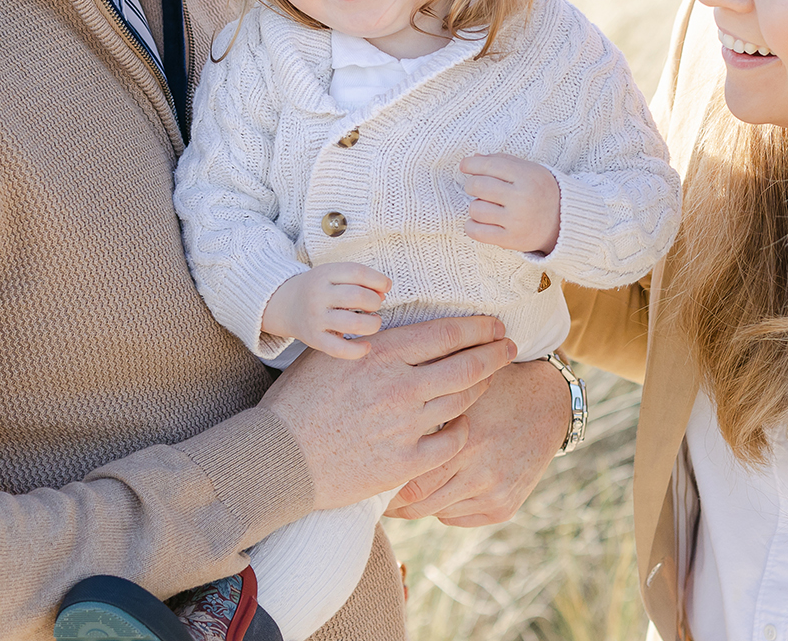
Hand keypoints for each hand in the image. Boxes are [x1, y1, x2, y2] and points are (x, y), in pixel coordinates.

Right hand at [261, 315, 516, 510]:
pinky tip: (462, 425)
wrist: (278, 457)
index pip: (447, 334)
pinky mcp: (404, 461)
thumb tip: (391, 326)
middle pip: (467, 365)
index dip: (479, 328)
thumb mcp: (329, 354)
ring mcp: (405, 425)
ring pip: (462, 401)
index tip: (494, 326)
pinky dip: (462, 431)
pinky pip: (451, 443)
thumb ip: (367, 341)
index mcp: (382, 352)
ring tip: (488, 381)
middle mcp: (400, 385)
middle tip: (509, 348)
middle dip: (495, 353)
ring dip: (481, 388)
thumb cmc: (296, 402)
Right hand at [262, 263, 390, 358]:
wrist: (285, 304)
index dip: (378, 279)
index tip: (386, 286)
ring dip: (372, 324)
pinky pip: (340, 349)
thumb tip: (383, 292)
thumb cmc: (319, 288)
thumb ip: (358, 280)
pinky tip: (366, 345)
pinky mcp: (314, 339)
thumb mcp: (333, 275)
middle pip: (357, 297)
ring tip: (373, 322)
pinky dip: (358, 351)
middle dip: (375, 302)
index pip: (357, 272)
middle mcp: (318, 295)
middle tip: (374, 306)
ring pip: (353, 323)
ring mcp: (316, 318)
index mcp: (324, 274)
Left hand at [383, 356, 568, 525]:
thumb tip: (378, 425)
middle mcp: (480, 473)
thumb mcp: (460, 391)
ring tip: (403, 493)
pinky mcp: (504, 507)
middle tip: (378, 494)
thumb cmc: (494, 390)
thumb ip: (426, 409)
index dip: (387, 486)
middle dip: (395, 503)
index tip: (372, 480)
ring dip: (419, 505)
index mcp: (465, 442)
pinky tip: (439, 490)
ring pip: (437, 512)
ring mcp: (494, 493)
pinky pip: (458, 518)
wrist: (548, 405)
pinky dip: (443, 508)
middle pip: (420, 504)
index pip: (411, 483)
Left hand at [459, 153, 561, 254]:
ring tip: (486, 206)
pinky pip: (476, 232)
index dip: (471, 164)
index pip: (490, 165)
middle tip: (477, 187)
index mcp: (527, 176)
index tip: (465, 165)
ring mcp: (516, 221)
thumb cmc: (541, 192)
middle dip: (472, 185)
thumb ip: (503, 161)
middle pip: (478, 186)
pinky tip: (479, 221)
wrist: (564, 223)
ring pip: (475, 209)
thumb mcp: (529, 170)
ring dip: (475, 206)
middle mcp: (522, 198)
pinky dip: (472, 225)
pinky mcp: (511, 240)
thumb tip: (475, 157)